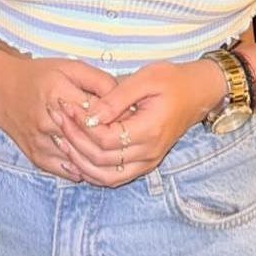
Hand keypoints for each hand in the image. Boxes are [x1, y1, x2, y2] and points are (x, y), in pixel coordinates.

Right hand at [0, 55, 117, 181]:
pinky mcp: (36, 156)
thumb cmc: (39, 75)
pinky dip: (83, 168)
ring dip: (100, 157)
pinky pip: (66, 170)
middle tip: (129, 138)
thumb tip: (125, 98)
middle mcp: (47, 121)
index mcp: (57, 94)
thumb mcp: (70, 67)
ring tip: (116, 151)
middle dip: (112, 139)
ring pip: (79, 159)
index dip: (119, 116)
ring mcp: (40, 142)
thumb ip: (98, 80)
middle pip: (89, 139)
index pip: (98, 113)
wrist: (0, 89)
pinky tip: (95, 162)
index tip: (134, 117)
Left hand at [48, 59, 226, 187]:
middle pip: (102, 159)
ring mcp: (147, 161)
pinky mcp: (144, 163)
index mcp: (149, 130)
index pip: (106, 139)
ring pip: (106, 175)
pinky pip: (114, 177)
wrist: (197, 92)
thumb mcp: (146, 79)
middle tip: (57, 119)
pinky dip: (93, 171)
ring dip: (80, 160)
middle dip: (75, 140)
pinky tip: (77, 155)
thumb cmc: (172, 80)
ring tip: (60, 138)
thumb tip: (90, 113)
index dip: (82, 125)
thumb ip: (117, 98)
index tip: (66, 106)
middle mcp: (149, 153)